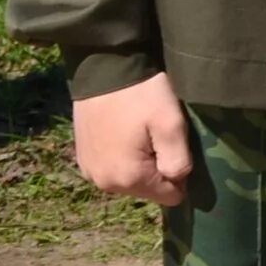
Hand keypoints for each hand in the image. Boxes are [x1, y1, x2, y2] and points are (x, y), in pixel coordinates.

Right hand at [73, 71, 193, 205]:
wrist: (104, 69)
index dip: (181, 173)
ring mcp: (90, 172)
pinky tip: (127, 132)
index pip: (170, 195)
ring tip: (144, 130)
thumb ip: (179, 161)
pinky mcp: (84, 159)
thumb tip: (179, 185)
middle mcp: (105, 183)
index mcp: (128, 178)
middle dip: (160, 166)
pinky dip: (124, 155)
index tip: (180, 146)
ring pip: (131, 179)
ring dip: (143, 161)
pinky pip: (114, 168)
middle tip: (161, 134)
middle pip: (149, 188)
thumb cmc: (142, 95)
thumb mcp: (171, 124)